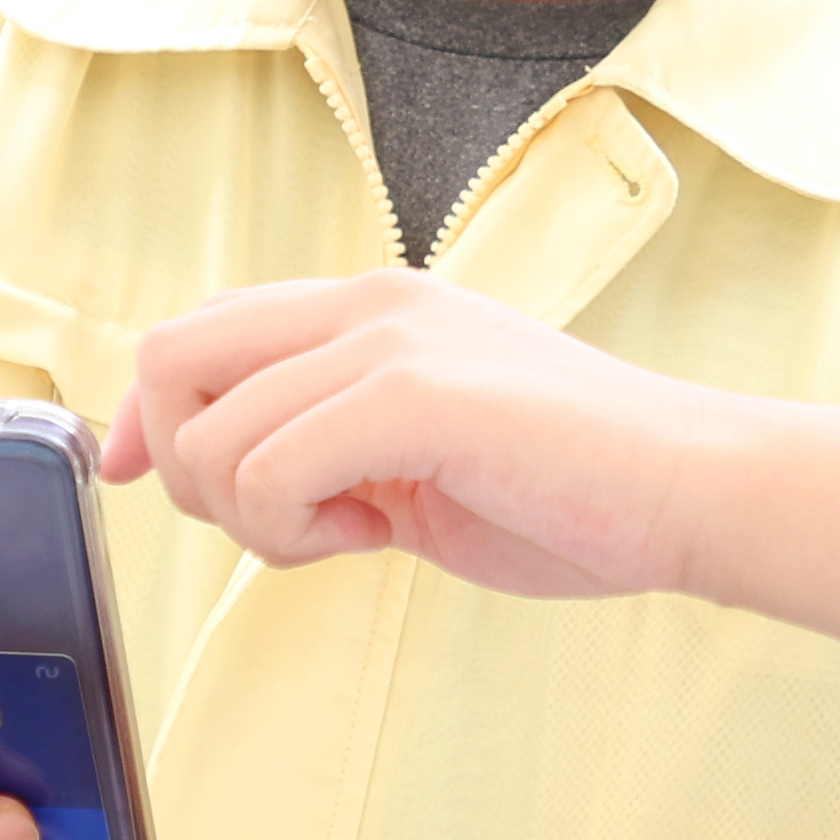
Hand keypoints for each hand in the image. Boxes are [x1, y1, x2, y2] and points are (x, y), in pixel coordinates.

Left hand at [107, 274, 744, 602]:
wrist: (692, 489)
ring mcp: (388, 341)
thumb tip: (208, 469)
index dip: (148, 415)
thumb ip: (326, 440)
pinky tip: (373, 537)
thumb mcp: (421, 450)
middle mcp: (368, 303)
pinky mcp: (410, 395)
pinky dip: (292, 530)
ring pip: (211, 434)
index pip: (197, 331)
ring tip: (351, 531)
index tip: (148, 480)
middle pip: (171, 359)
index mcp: (371, 305)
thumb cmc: (573, 488)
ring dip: (253, 516)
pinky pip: (267, 470)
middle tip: (278, 522)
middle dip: (186, 466)